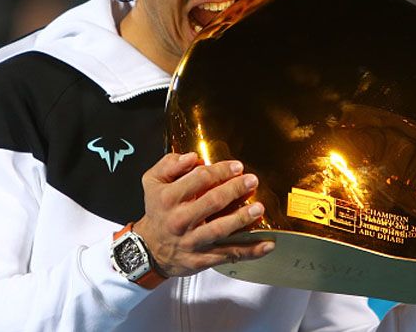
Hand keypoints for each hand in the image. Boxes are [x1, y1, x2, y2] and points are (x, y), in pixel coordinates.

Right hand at [132, 152, 274, 277]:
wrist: (149, 249)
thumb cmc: (157, 212)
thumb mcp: (152, 183)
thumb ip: (169, 165)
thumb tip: (191, 157)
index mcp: (169, 198)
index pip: (199, 179)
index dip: (221, 170)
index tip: (237, 167)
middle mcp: (180, 219)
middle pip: (212, 201)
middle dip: (235, 189)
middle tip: (251, 181)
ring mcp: (192, 241)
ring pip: (220, 229)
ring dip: (242, 218)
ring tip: (258, 208)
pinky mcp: (202, 258)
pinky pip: (229, 254)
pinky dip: (250, 250)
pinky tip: (267, 245)